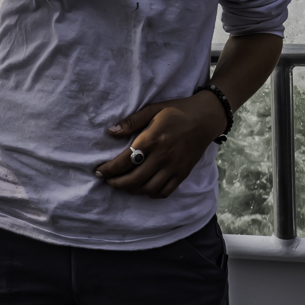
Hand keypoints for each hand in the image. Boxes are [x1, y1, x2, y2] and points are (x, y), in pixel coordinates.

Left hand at [95, 91, 227, 198]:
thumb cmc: (177, 111)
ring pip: (148, 188)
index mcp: (152, 139)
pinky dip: (151, 194)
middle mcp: (162, 156)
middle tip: (108, 181)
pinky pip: (165, 191)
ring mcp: (174, 167)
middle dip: (117, 183)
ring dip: (132, 190)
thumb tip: (111, 132)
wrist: (205, 118)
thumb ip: (131, 122)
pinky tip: (144, 189)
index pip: (125, 160)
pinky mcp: (183, 174)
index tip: (99, 171)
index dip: (109, 169)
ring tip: (123, 185)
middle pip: (134, 179)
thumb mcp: (153, 109)